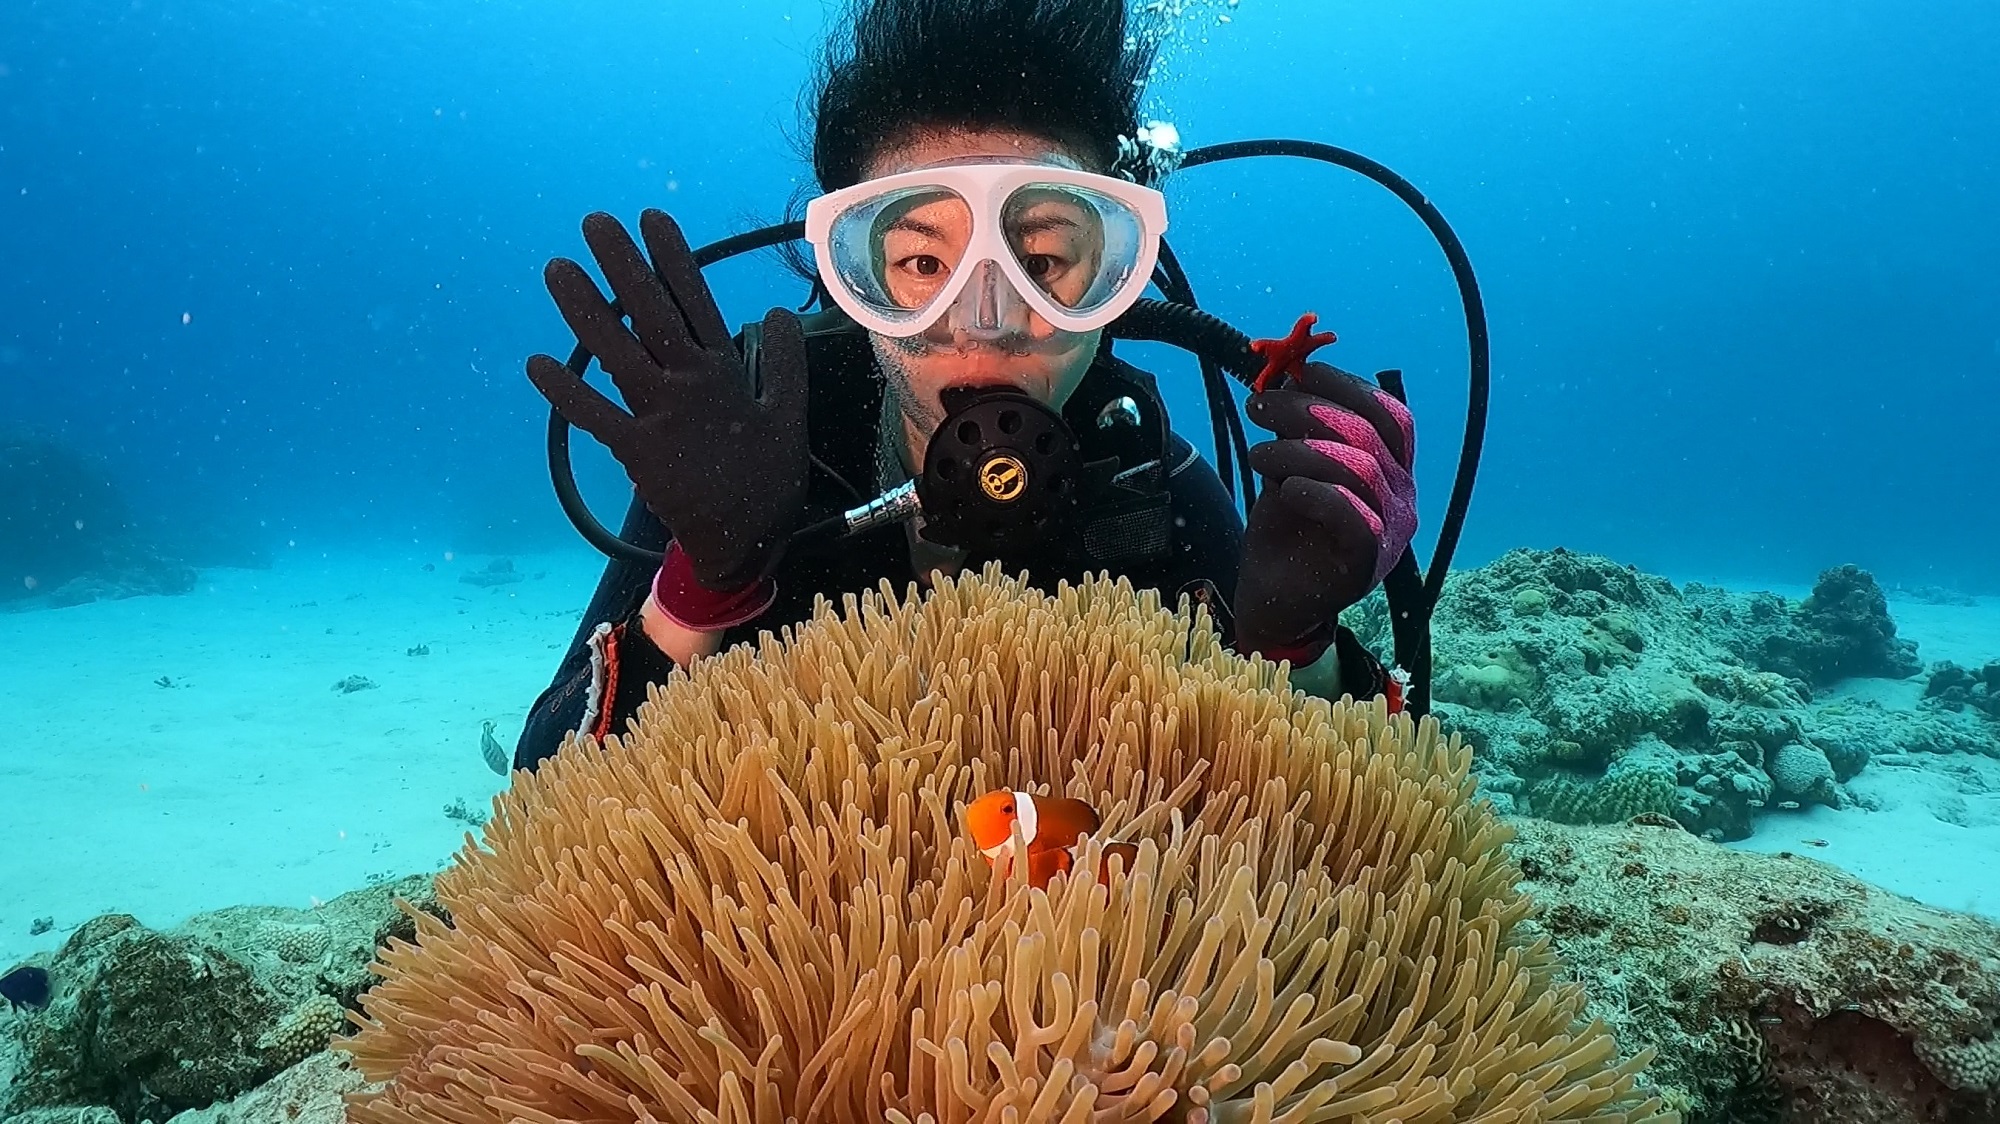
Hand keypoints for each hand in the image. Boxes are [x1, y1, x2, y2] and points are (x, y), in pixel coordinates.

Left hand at [525, 209, 807, 589]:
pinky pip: (594, 416)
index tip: (651, 217)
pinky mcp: (637, 451)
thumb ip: (784, 360)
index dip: (672, 257)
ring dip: (583, 309)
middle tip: (593, 223)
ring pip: (614, 351)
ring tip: (557, 269)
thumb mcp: (791, 414)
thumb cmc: (769, 478)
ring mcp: (659, 415)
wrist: (748, 540)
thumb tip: (777, 310)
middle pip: (648, 312)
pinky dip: (565, 391)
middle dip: (621, 264)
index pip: (694, 301)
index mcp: (723, 371)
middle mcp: (687, 384)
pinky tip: (536, 363)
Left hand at [1233, 362, 1416, 659]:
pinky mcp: (1367, 562)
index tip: (1300, 373)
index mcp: (1392, 471)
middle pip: (1370, 433)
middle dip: (1308, 410)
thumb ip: (1298, 432)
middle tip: (1259, 407)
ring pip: (1358, 467)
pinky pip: (1353, 514)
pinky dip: (1315, 492)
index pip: (1388, 415)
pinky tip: (1283, 489)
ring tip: (1257, 455)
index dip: (1348, 386)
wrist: (1272, 602)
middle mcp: (1402, 498)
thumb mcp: (1289, 468)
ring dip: (1298, 450)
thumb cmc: (1285, 533)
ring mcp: (1391, 532)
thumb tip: (1288, 378)